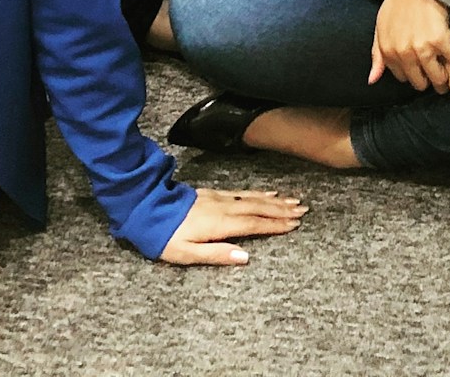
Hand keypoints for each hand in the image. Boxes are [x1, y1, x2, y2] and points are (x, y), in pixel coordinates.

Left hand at [157, 187, 306, 265]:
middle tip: (303, 209)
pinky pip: (243, 192)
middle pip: (258, 208)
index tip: (295, 224)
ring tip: (292, 200)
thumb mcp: (186, 253)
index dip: (275, 224)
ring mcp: (219, 198)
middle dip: (282, 210)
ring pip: (253, 198)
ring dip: (274, 200)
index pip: (254, 224)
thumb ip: (216, 254)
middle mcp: (224, 207)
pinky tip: (266, 192)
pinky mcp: (214, 194)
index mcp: (220, 224)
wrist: (147, 207)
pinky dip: (259, 192)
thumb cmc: (164, 236)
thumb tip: (245, 257)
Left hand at [369, 0, 449, 92]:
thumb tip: (372, 81)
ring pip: (439, 78)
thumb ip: (377, 56)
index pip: (405, 79)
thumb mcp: (381, 27)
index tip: (424, 65)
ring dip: (448, 73)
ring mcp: (422, 48)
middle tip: (441, 67)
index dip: (417, 73)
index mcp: (388, 52)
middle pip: (422, 83)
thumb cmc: (399, 3)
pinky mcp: (439, 40)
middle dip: (432, 78)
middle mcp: (403, 54)